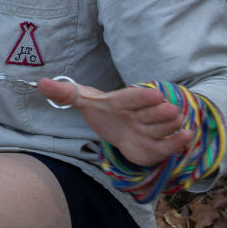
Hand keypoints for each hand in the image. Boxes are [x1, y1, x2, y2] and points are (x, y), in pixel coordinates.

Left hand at [37, 77, 193, 166]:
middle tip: (168, 110)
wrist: (116, 127)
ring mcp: (151, 128)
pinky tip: (187, 136)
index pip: (134, 97)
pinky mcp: (156, 145)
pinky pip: (169, 144)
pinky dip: (178, 141)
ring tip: (177, 122)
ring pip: (163, 126)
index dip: (143, 96)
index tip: (155, 93)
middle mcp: (141, 113)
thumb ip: (64, 92)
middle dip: (160, 112)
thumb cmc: (101, 111)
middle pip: (153, 112)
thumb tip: (39, 82)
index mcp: (123, 100)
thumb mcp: (82, 101)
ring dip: (170, 125)